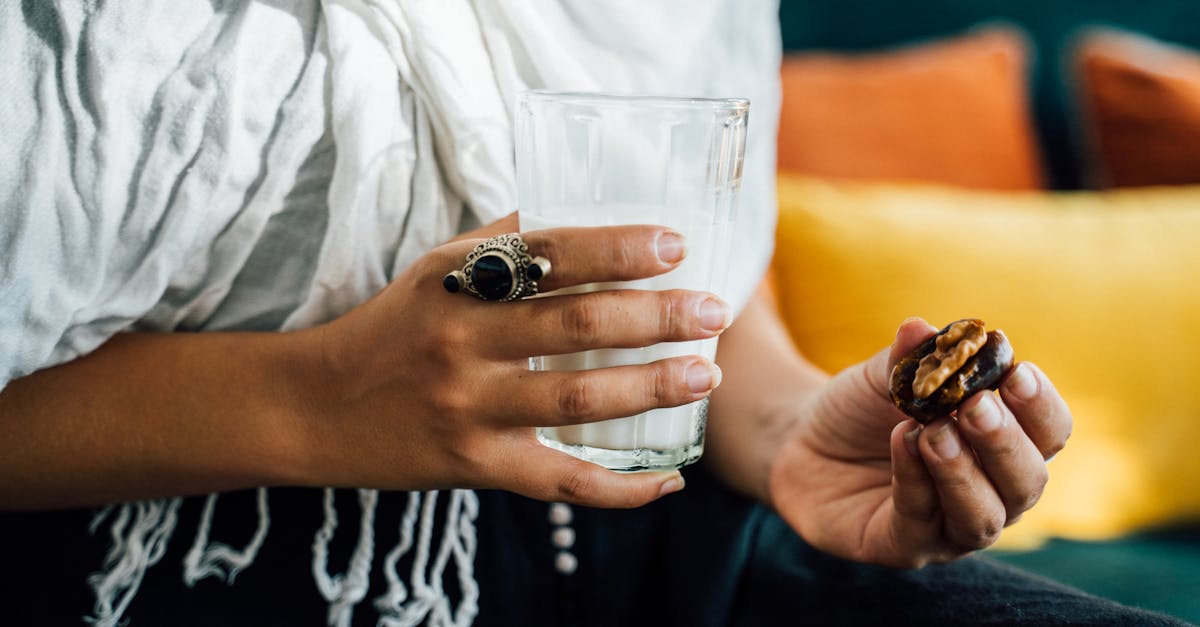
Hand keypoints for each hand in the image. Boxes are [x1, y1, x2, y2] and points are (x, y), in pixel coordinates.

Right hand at [294, 215, 729, 507]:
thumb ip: (506, 245)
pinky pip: (560, 481)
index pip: (549, 254)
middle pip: (575, 326)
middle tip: (713, 311)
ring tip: (706, 376)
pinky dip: (620, 487)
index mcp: (457, 283)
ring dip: (651, 388)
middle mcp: (462, 342)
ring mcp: (469, 409)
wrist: (316, 407)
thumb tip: (594, 215)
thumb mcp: (436, 270)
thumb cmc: (394, 328)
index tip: (676, 246)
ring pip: (576, 401)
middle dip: (656, 317)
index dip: (617, 248)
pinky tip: (669, 478)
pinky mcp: (476, 466)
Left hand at [767, 318, 1071, 567]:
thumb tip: (920, 328)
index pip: (1049, 434)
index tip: (1018, 372)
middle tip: (976, 405)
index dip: (1040, 406)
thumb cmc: (861, 409)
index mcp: (1003, 446)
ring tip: (934, 431)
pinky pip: (920, 523)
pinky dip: (915, 481)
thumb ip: (910, 356)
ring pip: (983, 518)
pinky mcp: (901, 548)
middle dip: (1005, 442)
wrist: (801, 441)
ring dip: (963, 471)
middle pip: (1026, 482)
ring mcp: (948, 529)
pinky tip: (902, 442)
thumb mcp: (884, 374)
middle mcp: (990, 494)